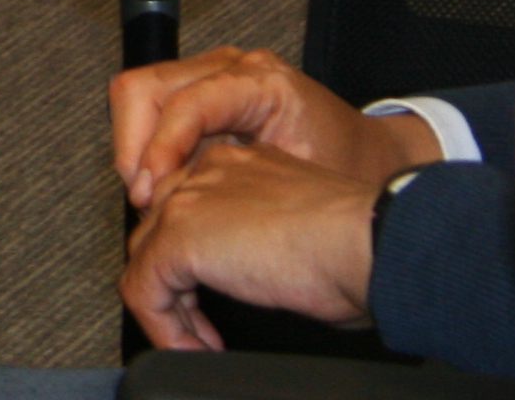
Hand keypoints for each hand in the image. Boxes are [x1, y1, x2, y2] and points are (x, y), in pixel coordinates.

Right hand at [112, 45, 435, 210]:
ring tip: (149, 193)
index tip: (149, 193)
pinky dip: (145, 144)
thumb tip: (172, 204)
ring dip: (133, 145)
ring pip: (137, 93)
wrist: (370, 158)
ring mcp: (212, 72)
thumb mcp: (299, 180)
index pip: (184, 101)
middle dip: (132, 145)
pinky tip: (161, 181)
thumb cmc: (347, 170)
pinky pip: (152, 106)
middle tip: (142, 196)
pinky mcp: (203, 88)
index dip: (158, 149)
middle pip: (144, 86)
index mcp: (260, 81)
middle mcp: (230, 66)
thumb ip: (236, 183)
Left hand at [120, 137, 382, 351]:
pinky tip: (193, 348)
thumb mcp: (304, 230)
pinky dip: (162, 328)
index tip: (211, 295)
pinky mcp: (180, 240)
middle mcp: (206, 174)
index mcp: (238, 166)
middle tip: (198, 326)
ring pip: (145, 259)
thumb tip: (258, 274)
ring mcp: (187, 203)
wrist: (371, 241)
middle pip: (157, 230)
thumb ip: (265, 237)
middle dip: (173, 284)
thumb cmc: (362, 243)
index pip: (187, 206)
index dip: (191, 257)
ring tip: (195, 343)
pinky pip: (143, 291)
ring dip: (168, 310)